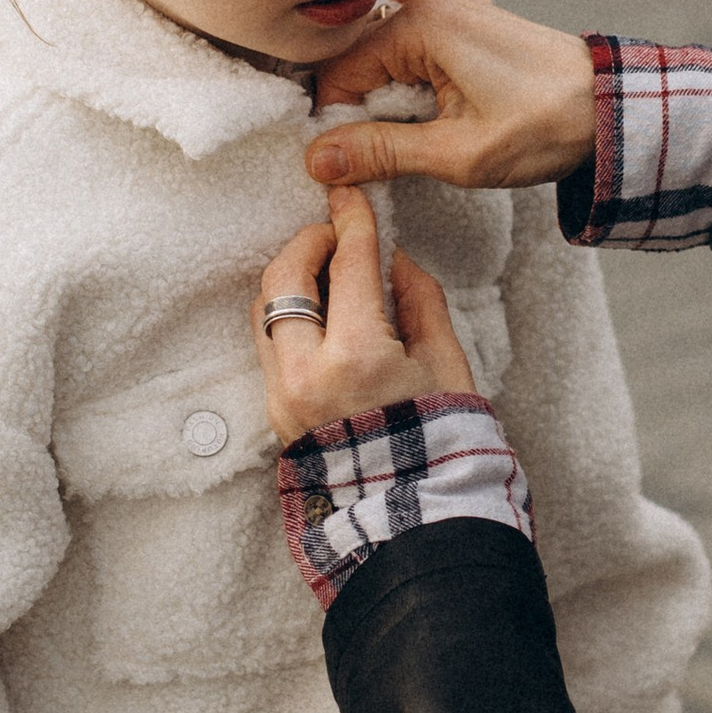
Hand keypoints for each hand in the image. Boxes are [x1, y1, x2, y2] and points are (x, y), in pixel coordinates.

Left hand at [257, 187, 479, 437]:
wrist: (412, 515)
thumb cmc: (440, 441)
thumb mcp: (447, 363)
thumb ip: (419, 299)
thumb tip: (392, 259)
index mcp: (358, 356)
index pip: (349, 265)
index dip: (352, 221)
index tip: (351, 197)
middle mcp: (307, 372)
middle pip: (284, 277)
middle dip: (308, 243)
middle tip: (334, 232)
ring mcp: (283, 395)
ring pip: (264, 309)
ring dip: (291, 280)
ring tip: (326, 273)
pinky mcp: (274, 411)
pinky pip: (269, 345)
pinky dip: (289, 317)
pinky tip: (320, 313)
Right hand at [306, 0, 597, 190]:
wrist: (610, 111)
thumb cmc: (544, 128)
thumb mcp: (456, 153)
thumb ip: (382, 152)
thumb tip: (318, 159)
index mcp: (420, 25)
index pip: (340, 74)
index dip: (340, 124)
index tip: (354, 164)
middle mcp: (432, 1)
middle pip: (361, 57)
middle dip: (364, 105)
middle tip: (392, 153)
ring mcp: (456, 1)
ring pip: (388, 41)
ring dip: (390, 84)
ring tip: (419, 126)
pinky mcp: (477, 13)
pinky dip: (414, 19)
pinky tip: (411, 44)